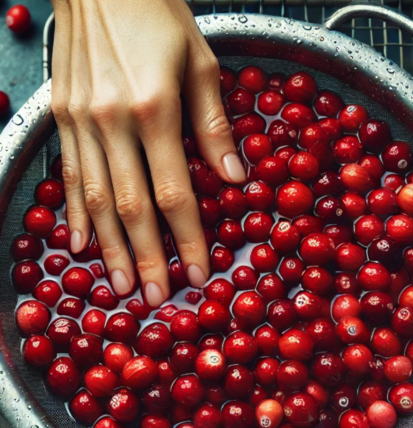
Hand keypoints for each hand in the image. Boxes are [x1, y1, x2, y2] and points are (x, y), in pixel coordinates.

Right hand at [50, 0, 245, 306]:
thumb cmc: (156, 13)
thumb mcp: (200, 63)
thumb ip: (215, 126)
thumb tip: (233, 179)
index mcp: (154, 108)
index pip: (174, 193)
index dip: (189, 239)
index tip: (199, 272)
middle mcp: (112, 121)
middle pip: (132, 207)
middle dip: (147, 258)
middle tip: (157, 298)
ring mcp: (80, 121)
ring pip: (95, 200)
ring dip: (110, 248)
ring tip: (121, 285)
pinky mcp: (62, 116)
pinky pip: (70, 175)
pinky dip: (75, 214)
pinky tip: (80, 244)